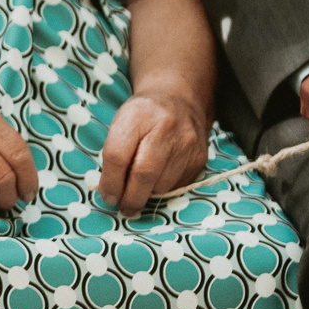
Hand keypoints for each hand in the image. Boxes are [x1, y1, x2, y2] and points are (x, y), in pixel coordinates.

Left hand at [97, 92, 209, 215]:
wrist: (179, 100)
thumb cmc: (141, 117)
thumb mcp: (121, 124)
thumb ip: (114, 154)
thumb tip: (111, 192)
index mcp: (136, 116)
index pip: (118, 156)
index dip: (110, 182)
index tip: (107, 196)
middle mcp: (165, 128)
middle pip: (144, 174)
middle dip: (131, 197)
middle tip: (123, 207)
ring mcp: (187, 144)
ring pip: (163, 185)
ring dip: (148, 195)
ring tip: (140, 191)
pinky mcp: (200, 158)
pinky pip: (179, 186)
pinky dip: (164, 190)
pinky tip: (158, 181)